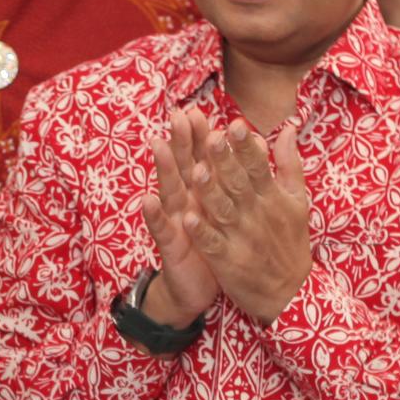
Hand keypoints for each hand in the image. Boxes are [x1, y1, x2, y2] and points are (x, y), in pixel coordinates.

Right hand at [139, 108, 222, 328]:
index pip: (202, 158)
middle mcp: (187, 201)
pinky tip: (147, 200)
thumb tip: (252, 146)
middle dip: (180, 142)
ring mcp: (176, 221)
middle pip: (184, 167)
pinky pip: (162, 229)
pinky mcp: (170, 246)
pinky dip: (154, 216)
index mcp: (205, 192)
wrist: (198, 288)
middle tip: (178, 115)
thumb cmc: (216, 244)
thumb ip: (236, 179)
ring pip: (170, 191)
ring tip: (158, 145)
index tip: (199, 111)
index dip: (200, 136)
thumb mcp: (229, 210)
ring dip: (164, 169)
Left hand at [179, 117, 314, 323]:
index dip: (247, 147)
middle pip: (239, 184)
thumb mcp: (298, 201)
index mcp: (273, 197)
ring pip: (223, 210)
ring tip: (195, 171)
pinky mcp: (228, 261)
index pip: (259, 166)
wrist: (292, 293)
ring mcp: (242, 238)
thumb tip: (288, 128)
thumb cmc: (292, 242)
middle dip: (225, 161)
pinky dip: (201, 232)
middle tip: (212, 137)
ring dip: (209, 192)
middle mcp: (257, 214)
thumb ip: (290, 164)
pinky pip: (212, 244)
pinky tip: (186, 218)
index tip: (236, 125)